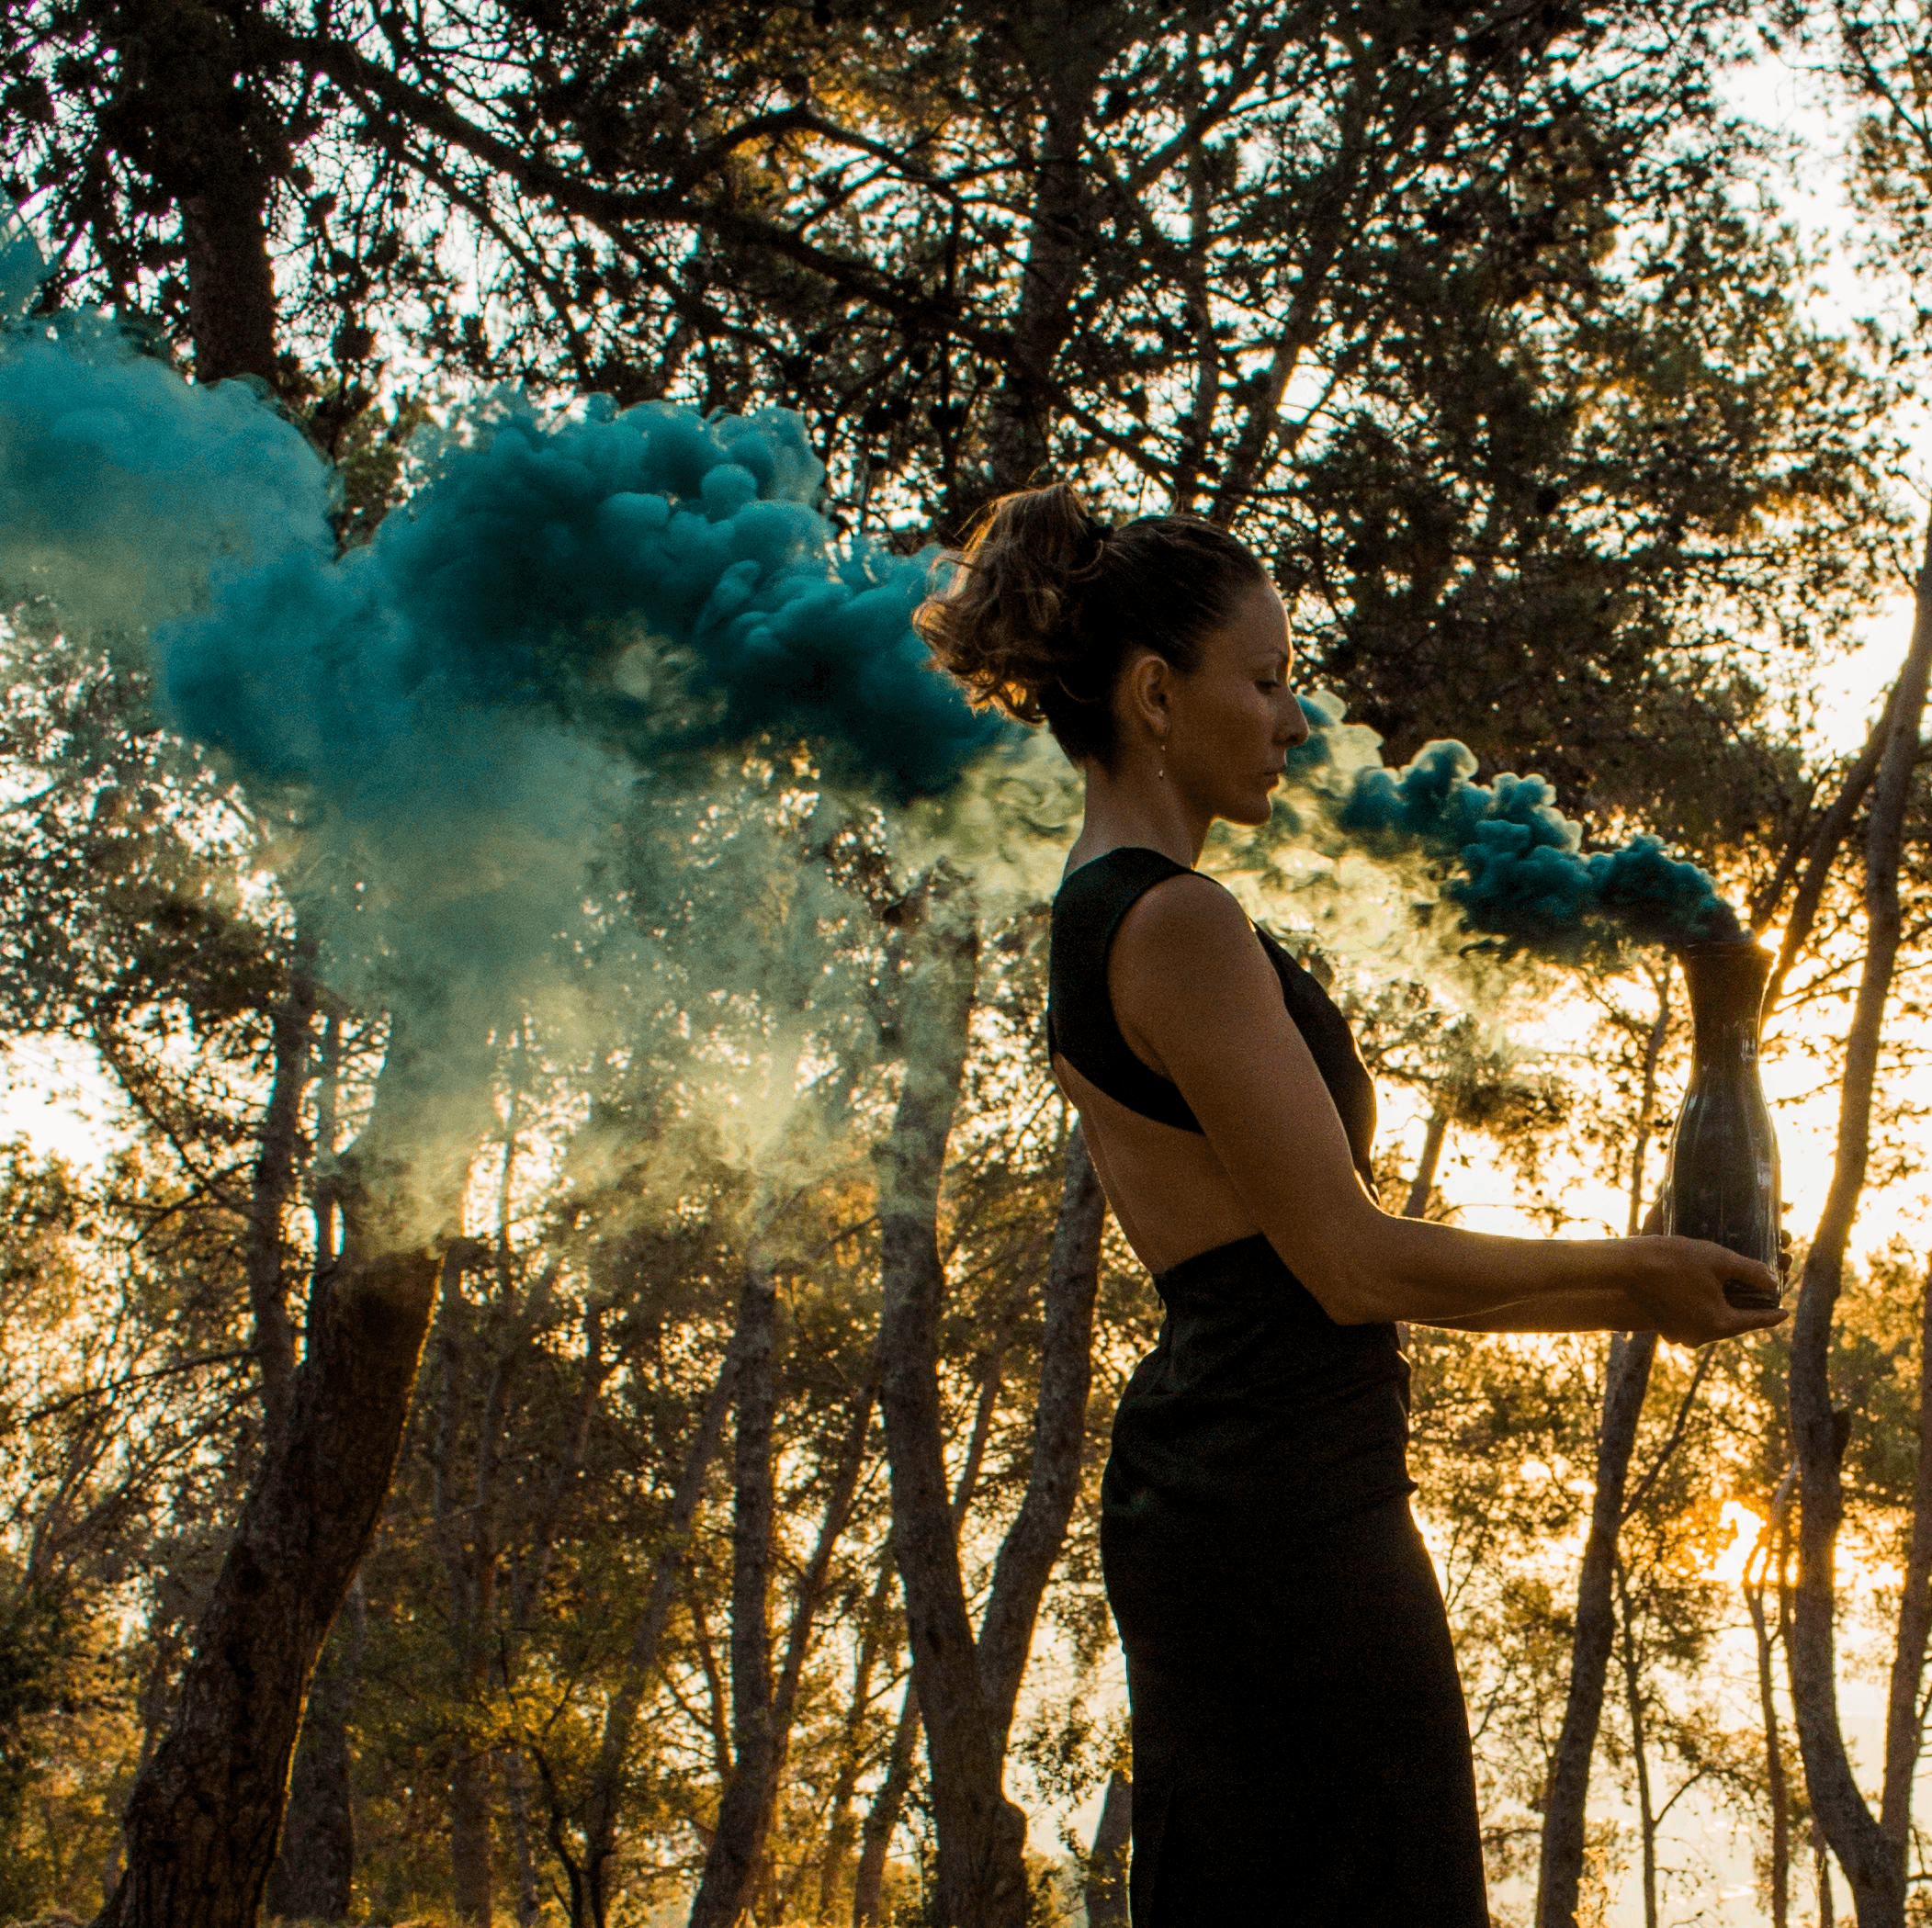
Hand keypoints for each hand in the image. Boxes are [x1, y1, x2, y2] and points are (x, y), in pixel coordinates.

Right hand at [1627, 1235, 1787, 1347]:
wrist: (1627, 1265)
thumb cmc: (1675, 1260)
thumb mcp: (1719, 1260)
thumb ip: (1751, 1271)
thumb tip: (1772, 1281)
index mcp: (1719, 1323)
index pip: (1756, 1320)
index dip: (1773, 1314)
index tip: (1784, 1312)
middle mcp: (1701, 1336)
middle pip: (1733, 1323)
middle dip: (1746, 1309)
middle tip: (1759, 1297)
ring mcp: (1681, 1334)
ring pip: (1712, 1322)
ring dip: (1722, 1308)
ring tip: (1731, 1292)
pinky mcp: (1665, 1328)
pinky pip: (1693, 1321)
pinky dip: (1702, 1309)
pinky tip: (1703, 1292)